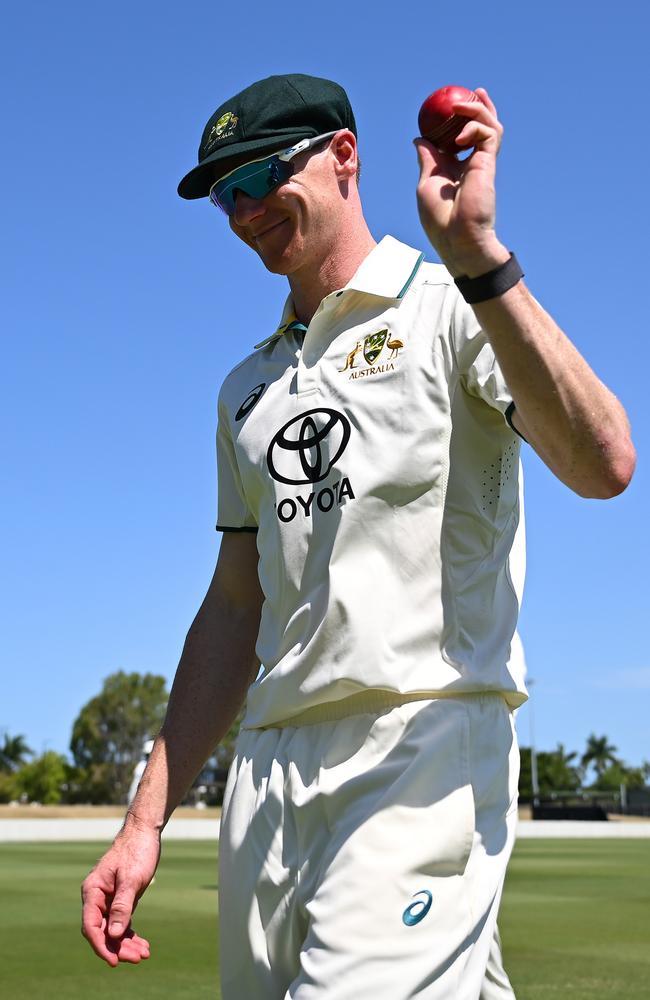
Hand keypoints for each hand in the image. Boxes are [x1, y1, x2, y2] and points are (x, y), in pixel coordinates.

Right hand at [81, 823, 160, 966]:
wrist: (144, 831)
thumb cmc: (137, 851)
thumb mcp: (132, 879)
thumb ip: (122, 906)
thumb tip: (112, 934)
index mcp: (93, 890)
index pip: (91, 925)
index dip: (101, 945)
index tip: (114, 960)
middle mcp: (96, 897)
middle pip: (101, 930)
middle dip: (118, 947)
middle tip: (138, 957)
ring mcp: (107, 899)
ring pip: (112, 928)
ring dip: (126, 943)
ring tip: (144, 953)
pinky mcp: (119, 899)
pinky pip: (120, 922)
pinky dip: (129, 933)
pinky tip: (142, 943)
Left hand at [414, 87, 508, 276]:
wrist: (457, 237)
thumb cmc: (440, 218)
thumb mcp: (427, 183)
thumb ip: (427, 159)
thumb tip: (419, 138)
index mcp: (455, 170)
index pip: (458, 138)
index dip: (456, 122)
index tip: (447, 108)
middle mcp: (470, 164)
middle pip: (479, 128)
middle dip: (477, 108)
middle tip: (470, 93)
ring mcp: (481, 163)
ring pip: (488, 125)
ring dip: (478, 109)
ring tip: (461, 103)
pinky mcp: (488, 163)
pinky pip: (488, 133)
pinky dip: (475, 126)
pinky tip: (460, 136)